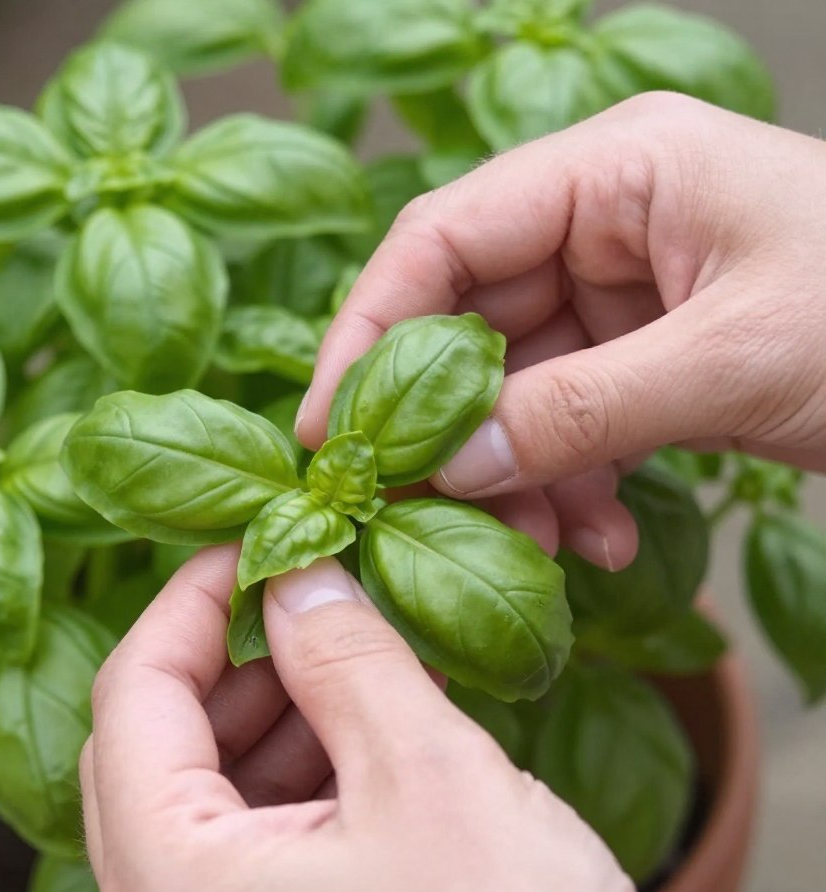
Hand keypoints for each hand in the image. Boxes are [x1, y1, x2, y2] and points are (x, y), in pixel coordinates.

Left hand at [81, 547, 711, 891]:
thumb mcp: (430, 773)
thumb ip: (344, 653)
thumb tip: (298, 573)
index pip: (131, 695)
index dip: (190, 600)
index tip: (255, 547)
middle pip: (152, 749)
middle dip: (232, 659)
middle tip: (312, 602)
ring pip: (198, 802)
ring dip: (267, 717)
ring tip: (353, 662)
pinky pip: (240, 858)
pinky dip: (290, 783)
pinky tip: (362, 739)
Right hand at [299, 93, 825, 569]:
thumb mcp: (732, 360)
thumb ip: (577, 412)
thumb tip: (451, 468)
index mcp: (615, 173)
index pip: (443, 239)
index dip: (370, 334)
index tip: (331, 430)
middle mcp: (604, 225)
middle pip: (467, 323)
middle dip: (445, 428)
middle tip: (416, 511)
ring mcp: (622, 296)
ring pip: (513, 390)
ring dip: (512, 478)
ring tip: (534, 548)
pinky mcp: (644, 361)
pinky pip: (568, 425)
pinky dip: (569, 489)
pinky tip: (597, 541)